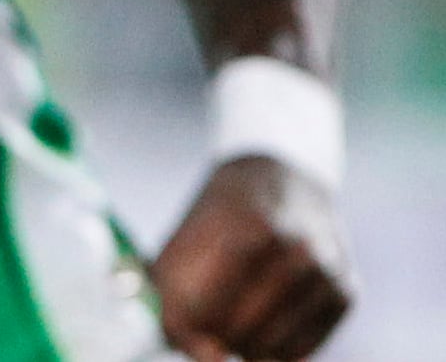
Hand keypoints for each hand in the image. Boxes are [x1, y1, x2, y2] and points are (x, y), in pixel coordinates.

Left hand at [154, 155, 352, 360]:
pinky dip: (277, 351)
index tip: (175, 334)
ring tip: (228, 334)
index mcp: (255, 224)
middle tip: (203, 336)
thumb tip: (179, 347)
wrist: (286, 176)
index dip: (191, 324)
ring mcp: (328, 271)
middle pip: (249, 324)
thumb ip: (173, 284)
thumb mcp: (189, 231)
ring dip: (246, 349)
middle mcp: (300, 248)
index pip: (217, 293)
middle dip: (217, 338)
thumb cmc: (224, 212)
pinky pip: (306, 346)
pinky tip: (259, 336)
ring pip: (278, 343)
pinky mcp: (346, 292)